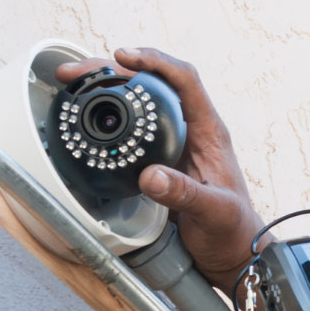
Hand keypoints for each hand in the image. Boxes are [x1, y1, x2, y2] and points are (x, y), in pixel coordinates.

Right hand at [56, 48, 260, 287]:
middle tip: (81, 70)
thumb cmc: (232, 229)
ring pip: (141, 102)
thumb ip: (184, 193)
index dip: (156, 62)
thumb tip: (150, 175)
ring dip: (110, 88)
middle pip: (155, 84)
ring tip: (78, 82)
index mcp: (209, 131)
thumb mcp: (213, 211)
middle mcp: (191, 130)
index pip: (185, 80)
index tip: (124, 58)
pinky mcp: (159, 160)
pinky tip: (89, 116)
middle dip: (118, 70)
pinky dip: (110, 117)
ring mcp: (174, 144)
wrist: (231, 252)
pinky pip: (133, 128)